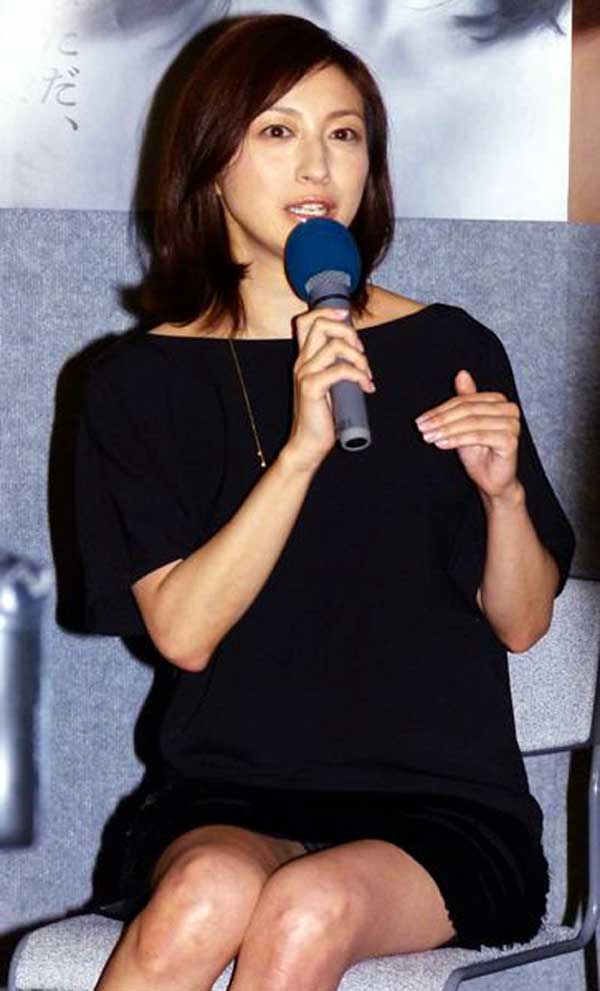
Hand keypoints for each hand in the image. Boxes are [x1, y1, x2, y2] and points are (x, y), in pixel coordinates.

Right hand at [284, 307, 375, 472]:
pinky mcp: (311, 388)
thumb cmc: (322, 417)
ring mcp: (304, 374)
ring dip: (359, 357)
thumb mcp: (329, 385)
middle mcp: (301, 363)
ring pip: (334, 346)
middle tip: (361, 352)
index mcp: (304, 359)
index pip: (305, 321)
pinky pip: (340, 370)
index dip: (326, 312)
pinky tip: (367, 387)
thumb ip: (337, 368)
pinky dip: (358, 375)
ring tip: (367, 375)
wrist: (308, 444)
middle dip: (348, 331)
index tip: (345, 317)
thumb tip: (358, 355)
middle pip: (320, 325)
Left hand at [415, 369, 520, 498]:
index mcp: (499, 401)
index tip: (421, 420)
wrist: (492, 480)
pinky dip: (457, 439)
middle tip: (422, 428)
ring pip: (471, 422)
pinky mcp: (510, 440)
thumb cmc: (479, 452)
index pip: (464, 401)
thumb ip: (464, 400)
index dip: (440, 410)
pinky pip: (478, 436)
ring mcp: (512, 425)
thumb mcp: (464, 424)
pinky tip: (441, 444)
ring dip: (446, 430)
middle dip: (441, 420)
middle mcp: (509, 409)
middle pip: (467, 410)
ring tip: (429, 437)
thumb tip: (462, 373)